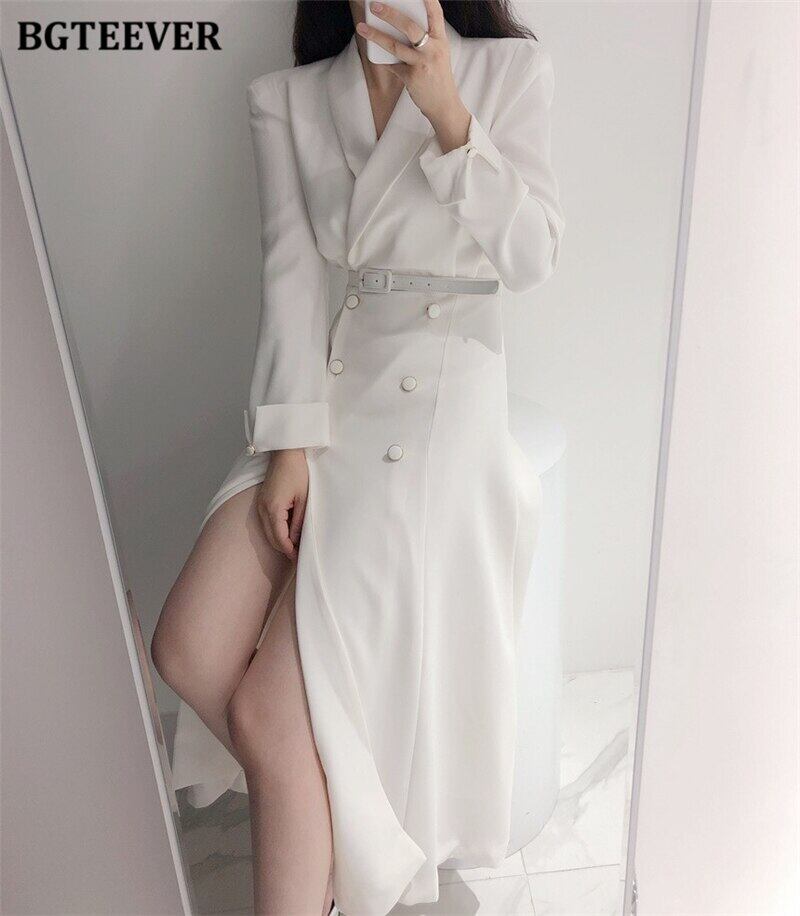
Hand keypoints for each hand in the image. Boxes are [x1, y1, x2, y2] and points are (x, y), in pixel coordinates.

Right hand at [256, 448, 307, 559]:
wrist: (286, 452)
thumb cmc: (298, 472)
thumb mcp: (304, 499)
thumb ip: (300, 522)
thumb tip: (298, 541)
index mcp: (273, 509)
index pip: (280, 539)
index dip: (290, 552)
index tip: (300, 560)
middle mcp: (262, 509)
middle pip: (272, 539)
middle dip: (285, 550)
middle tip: (299, 558)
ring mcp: (260, 505)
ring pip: (268, 532)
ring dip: (281, 541)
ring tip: (297, 547)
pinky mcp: (262, 501)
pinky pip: (267, 523)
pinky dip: (277, 531)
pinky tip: (289, 533)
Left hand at [356, 0, 470, 151]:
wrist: (444, 105)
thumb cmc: (438, 76)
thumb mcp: (439, 54)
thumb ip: (426, 39)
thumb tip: (400, 24)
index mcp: (441, 40)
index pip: (436, 13)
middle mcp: (433, 50)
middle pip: (410, 27)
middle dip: (390, 14)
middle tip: (374, 6)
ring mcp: (422, 64)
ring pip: (395, 46)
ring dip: (375, 36)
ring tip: (361, 28)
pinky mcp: (411, 78)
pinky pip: (392, 65)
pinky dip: (383, 61)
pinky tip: (375, 55)